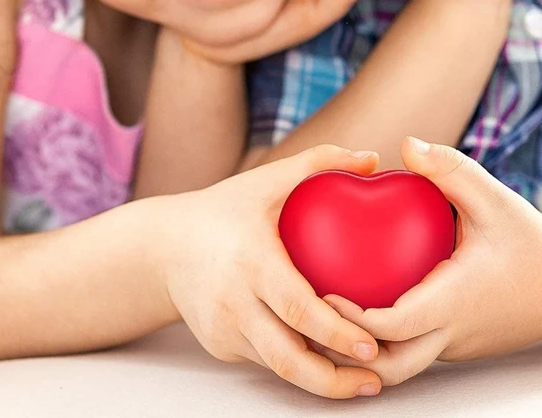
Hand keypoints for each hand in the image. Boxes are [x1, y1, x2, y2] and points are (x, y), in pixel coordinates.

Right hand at [157, 144, 384, 398]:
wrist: (163, 245)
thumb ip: (319, 161)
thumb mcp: (266, 178)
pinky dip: (298, 366)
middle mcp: (234, 302)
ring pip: (278, 368)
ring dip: (321, 383)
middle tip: (378, 378)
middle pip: (287, 357)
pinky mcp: (220, 345)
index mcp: (250, 261)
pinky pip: (265, 360)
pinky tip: (330, 365)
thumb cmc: (223, 208)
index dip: (335, 332)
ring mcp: (224, 329)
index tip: (371, 343)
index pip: (296, 307)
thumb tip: (372, 158)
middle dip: (334, 378)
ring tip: (364, 384)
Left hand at [309, 137, 541, 386]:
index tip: (323, 292)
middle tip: (314, 311)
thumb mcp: (493, 195)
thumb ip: (450, 168)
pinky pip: (417, 351)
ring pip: (402, 366)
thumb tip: (406, 144)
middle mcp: (453, 332)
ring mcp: (457, 346)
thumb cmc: (529, 240)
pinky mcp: (460, 346)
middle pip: (390, 365)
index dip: (353, 318)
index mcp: (456, 300)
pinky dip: (388, 340)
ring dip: (365, 349)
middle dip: (348, 348)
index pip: (394, 327)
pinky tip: (368, 306)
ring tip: (330, 315)